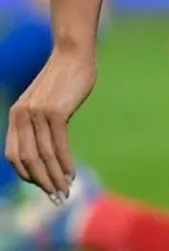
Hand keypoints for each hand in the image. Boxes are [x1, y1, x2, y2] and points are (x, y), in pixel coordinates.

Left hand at [5, 42, 96, 200]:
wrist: (73, 53)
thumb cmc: (64, 77)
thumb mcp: (45, 101)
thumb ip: (40, 121)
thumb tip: (49, 147)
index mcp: (16, 115)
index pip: (14, 155)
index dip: (26, 175)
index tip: (43, 186)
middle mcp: (22, 116)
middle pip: (28, 160)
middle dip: (41, 182)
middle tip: (56, 197)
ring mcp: (38, 114)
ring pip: (44, 155)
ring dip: (54, 177)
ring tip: (65, 190)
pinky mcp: (56, 111)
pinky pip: (58, 144)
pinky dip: (64, 163)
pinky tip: (71, 173)